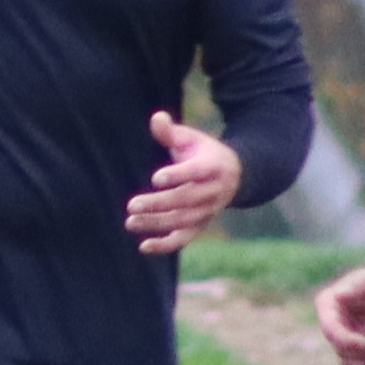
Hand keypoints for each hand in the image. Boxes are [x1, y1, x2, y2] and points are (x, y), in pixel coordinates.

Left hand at [123, 111, 243, 256]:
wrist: (234, 175)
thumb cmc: (203, 153)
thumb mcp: (191, 138)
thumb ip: (171, 132)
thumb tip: (156, 119)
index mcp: (212, 166)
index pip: (196, 172)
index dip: (177, 176)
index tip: (155, 179)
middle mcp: (213, 191)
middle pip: (186, 200)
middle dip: (159, 204)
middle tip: (131, 205)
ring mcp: (207, 211)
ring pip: (182, 221)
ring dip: (156, 224)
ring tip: (130, 222)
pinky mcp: (200, 226)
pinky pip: (184, 239)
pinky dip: (165, 246)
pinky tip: (143, 246)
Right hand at [313, 259, 364, 364]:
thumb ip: (357, 286)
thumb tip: (340, 296)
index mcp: (328, 305)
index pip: (330, 330)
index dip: (346, 341)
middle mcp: (331, 325)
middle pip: (340, 350)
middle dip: (364, 353)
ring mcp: (342, 340)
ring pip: (347, 363)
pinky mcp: (355, 352)